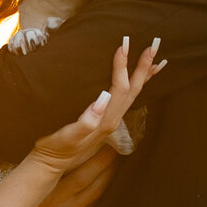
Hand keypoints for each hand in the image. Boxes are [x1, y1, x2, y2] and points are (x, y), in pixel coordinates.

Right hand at [19, 144, 118, 206]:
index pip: (66, 167)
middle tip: (115, 143)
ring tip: (118, 156)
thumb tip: (68, 148)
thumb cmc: (30, 206)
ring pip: (95, 189)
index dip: (84, 152)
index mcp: (43, 190)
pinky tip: (112, 176)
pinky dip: (105, 187)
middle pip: (85, 176)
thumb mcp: (33, 188)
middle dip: (102, 159)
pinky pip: (95, 201)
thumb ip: (48, 172)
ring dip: (109, 172)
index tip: (96, 137)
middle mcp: (58, 201)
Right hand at [28, 37, 164, 175]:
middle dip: (143, 66)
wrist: (50, 162)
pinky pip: (127, 98)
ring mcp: (111, 120)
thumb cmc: (54, 148)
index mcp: (105, 120)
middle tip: (154, 44)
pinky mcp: (106, 119)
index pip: (119, 88)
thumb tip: (103, 98)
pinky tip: (136, 78)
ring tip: (156, 58)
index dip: (122, 66)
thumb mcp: (67, 136)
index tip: (123, 45)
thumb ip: (85, 121)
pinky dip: (136, 85)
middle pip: (133, 89)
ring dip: (144, 74)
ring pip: (133, 94)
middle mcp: (112, 120)